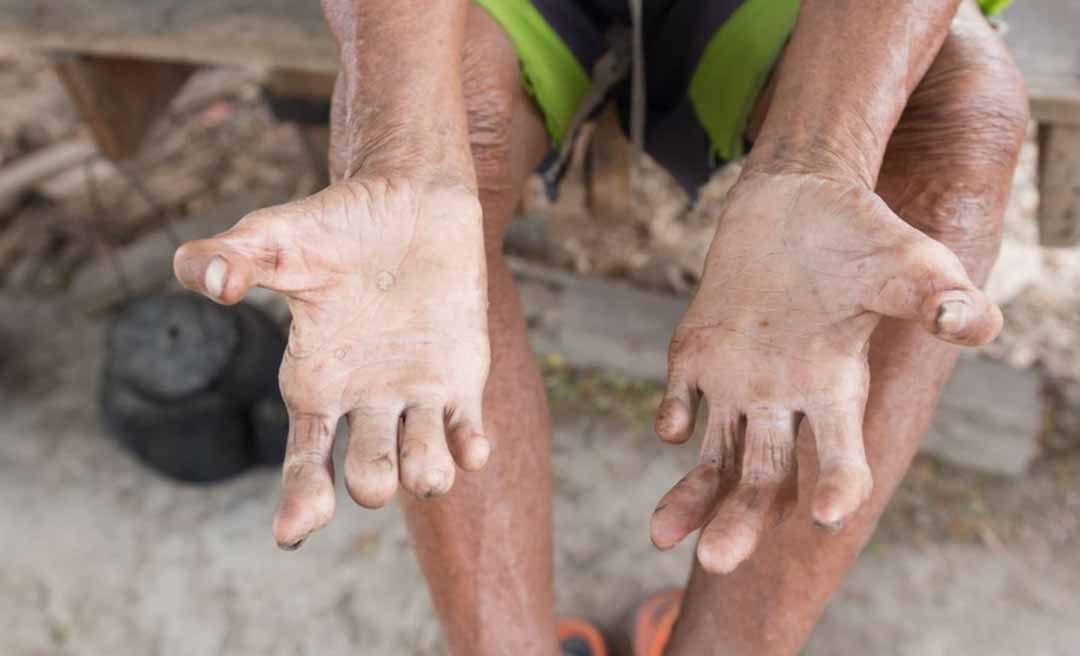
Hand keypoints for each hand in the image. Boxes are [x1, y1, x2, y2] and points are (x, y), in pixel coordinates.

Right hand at [174, 177, 489, 548]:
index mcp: (315, 383)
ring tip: (427, 469)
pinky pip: (467, 433)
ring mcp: (414, 394)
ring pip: (422, 466)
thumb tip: (204, 280)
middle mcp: (364, 401)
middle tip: (373, 475)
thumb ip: (230, 256)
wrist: (411, 197)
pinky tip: (472, 448)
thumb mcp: (276, 236)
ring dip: (426, 476)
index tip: (294, 532)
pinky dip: (471, 450)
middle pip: (366, 476)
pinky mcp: (460, 379)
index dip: (299, 500)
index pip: (304, 460)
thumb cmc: (338, 222)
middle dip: (370, 483)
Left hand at [650, 172, 1000, 572]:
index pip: (838, 456)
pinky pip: (678, 400)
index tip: (828, 513)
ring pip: (714, 456)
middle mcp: (785, 398)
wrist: (795, 198)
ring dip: (693, 498)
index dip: (836, 484)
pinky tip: (672, 424)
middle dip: (741, 520)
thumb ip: (936, 295)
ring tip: (663, 537)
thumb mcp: (907, 261)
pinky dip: (671, 415)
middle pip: (763, 478)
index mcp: (836, 389)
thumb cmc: (860, 233)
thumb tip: (975, 322)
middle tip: (717, 563)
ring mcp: (737, 380)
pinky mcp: (696, 352)